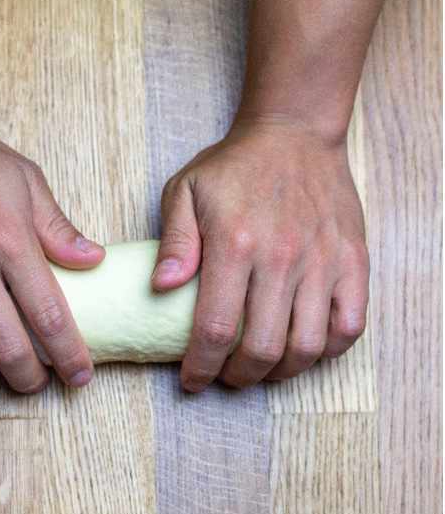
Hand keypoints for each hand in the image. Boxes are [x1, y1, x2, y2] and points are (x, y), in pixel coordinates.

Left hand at [154, 117, 368, 391]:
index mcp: (236, 245)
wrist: (295, 132)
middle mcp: (283, 258)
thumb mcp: (185, 192)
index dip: (201, 367)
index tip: (192, 381)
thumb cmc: (234, 167)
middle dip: (238, 377)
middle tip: (226, 377)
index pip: (216, 330)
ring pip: (308, 346)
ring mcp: (323, 261)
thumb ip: (173, 243)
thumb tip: (162, 287)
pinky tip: (304, 348)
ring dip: (281, 371)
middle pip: (262, 348)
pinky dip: (328, 350)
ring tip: (262, 368)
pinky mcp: (353, 260)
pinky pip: (350, 324)